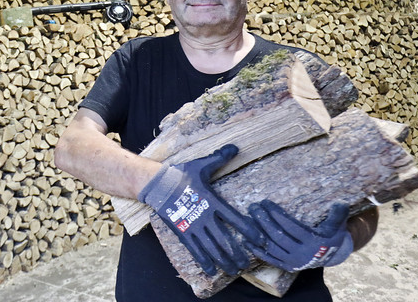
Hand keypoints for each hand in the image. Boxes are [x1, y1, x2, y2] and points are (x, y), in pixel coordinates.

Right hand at [139, 145, 263, 275]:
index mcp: (212, 201)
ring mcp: (192, 226)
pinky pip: (195, 251)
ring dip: (224, 261)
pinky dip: (204, 262)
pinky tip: (212, 271)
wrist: (157, 184)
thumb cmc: (182, 173)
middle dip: (237, 254)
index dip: (249, 231)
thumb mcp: (201, 164)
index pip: (236, 219)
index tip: (260, 240)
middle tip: (246, 264)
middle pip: (225, 240)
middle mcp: (204, 216)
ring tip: (234, 270)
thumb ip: (219, 158)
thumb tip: (235, 147)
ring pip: (212, 249)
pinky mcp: (182, 232)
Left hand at [247, 200, 353, 271]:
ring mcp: (293, 261)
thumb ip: (338, 214)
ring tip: (248, 218)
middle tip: (253, 207)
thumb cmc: (331, 235)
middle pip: (278, 236)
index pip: (290, 227)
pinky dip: (257, 250)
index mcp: (313, 242)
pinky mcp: (287, 266)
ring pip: (271, 247)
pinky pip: (270, 259)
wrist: (330, 256)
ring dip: (258, 233)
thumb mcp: (338, 225)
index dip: (277, 214)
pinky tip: (247, 240)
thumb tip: (341, 202)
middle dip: (263, 220)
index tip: (265, 202)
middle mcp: (302, 253)